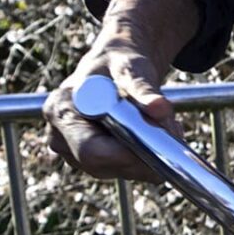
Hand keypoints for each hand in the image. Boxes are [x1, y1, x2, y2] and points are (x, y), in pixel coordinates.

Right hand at [45, 45, 185, 180]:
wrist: (114, 68)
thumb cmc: (118, 63)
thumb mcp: (130, 67)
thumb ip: (143, 87)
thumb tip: (160, 108)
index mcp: (61, 111)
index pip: (90, 150)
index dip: (126, 154)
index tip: (161, 142)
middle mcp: (60, 137)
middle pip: (106, 166)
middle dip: (144, 155)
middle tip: (173, 128)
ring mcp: (74, 155)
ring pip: (121, 171)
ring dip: (150, 156)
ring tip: (165, 125)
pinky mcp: (93, 163)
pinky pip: (126, 170)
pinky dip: (146, 157)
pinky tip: (155, 135)